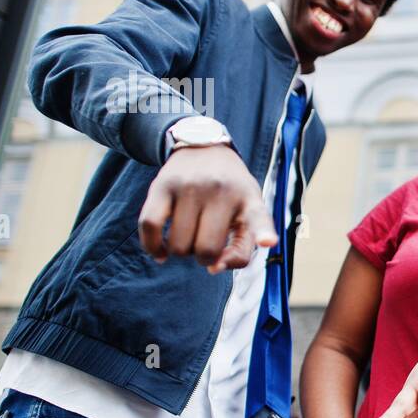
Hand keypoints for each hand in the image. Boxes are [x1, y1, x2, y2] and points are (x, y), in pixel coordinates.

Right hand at [139, 144, 277, 273]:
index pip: (259, 217)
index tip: (268, 241)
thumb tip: (214, 268)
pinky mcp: (162, 186)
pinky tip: (160, 253)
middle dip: (205, 258)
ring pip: (178, 246)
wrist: (204, 149)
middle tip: (206, 245)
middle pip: (206, 250)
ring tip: (190, 238)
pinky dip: (152, 247)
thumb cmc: (230, 193)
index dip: (263, 232)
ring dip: (182, 252)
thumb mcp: (247, 213)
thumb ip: (241, 249)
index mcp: (249, 199)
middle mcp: (221, 191)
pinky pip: (149, 227)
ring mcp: (190, 187)